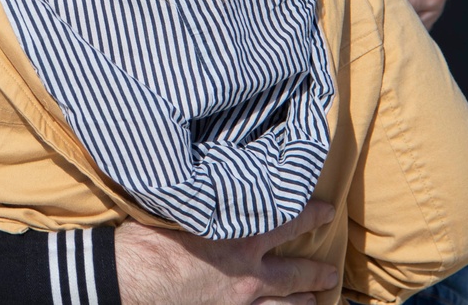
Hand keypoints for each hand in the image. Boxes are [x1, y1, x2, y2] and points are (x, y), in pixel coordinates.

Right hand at [115, 201, 336, 304]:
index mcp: (241, 235)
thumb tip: (220, 175)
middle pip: (293, 273)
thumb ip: (212, 195)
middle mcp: (246, 271)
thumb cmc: (155, 234)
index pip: (287, 220)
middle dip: (316, 272)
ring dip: (301, 302)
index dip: (311, 214)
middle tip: (332, 272)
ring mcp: (238, 300)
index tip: (328, 210)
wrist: (135, 276)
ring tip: (317, 300)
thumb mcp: (188, 204)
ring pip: (281, 304)